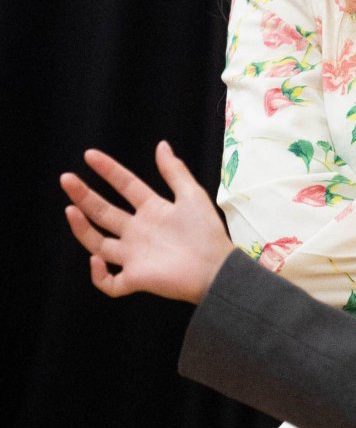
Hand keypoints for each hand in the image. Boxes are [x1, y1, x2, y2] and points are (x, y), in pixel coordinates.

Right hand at [60, 142, 232, 303]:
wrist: (218, 268)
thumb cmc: (208, 233)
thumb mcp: (193, 196)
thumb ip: (175, 172)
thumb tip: (162, 145)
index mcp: (152, 210)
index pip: (125, 186)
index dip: (108, 170)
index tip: (90, 155)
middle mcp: (139, 232)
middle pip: (104, 212)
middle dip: (84, 195)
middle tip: (67, 179)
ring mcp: (135, 256)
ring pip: (98, 243)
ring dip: (82, 228)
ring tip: (70, 210)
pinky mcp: (136, 279)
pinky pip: (109, 282)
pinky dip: (98, 274)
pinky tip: (96, 259)